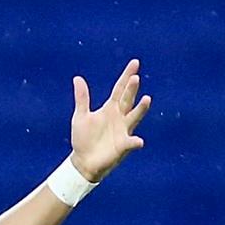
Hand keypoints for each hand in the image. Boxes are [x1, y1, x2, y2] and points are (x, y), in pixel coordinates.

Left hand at [69, 58, 151, 182]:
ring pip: (135, 116)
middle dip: (131, 90)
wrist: (83, 162)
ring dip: (141, 109)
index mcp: (110, 108)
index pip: (120, 88)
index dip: (127, 76)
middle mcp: (120, 117)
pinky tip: (138, 141)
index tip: (135, 63)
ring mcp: (124, 130)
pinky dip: (135, 142)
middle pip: (128, 99)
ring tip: (147, 99)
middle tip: (135, 78)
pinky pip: (131, 142)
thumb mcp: (80, 116)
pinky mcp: (123, 145)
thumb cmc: (83, 138)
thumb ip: (82, 98)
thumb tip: (78, 78)